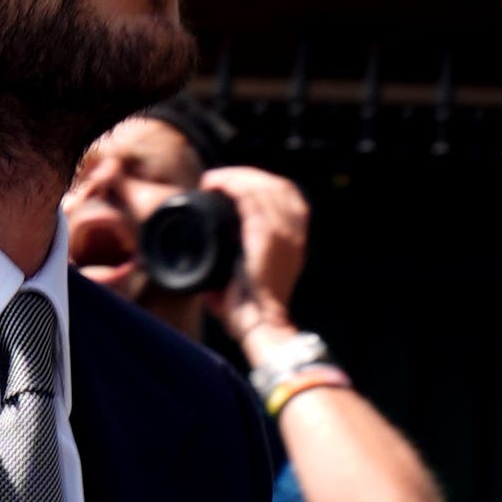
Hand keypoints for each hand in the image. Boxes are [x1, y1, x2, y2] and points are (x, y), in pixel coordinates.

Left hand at [200, 165, 308, 338]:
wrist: (259, 325)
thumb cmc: (250, 310)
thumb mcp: (249, 278)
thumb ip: (237, 262)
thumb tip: (207, 269)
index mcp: (295, 240)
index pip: (286, 195)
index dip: (261, 183)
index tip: (234, 185)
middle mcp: (295, 233)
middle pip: (276, 185)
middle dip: (246, 176)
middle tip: (219, 180)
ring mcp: (284, 233)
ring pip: (262, 186)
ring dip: (236, 177)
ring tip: (214, 180)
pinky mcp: (268, 236)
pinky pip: (250, 198)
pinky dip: (231, 185)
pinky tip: (214, 183)